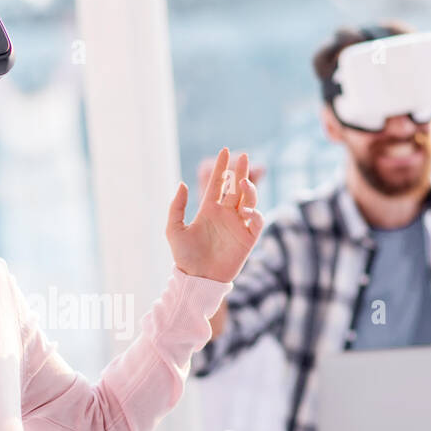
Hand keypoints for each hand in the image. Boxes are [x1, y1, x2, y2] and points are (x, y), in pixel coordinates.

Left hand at [167, 148, 263, 282]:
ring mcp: (238, 225)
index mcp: (209, 210)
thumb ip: (176, 206)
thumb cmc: (184, 257)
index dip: (221, 167)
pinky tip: (246, 210)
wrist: (197, 279)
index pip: (218, 184)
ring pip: (249, 200)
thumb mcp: (174, 229)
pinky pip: (256, 221)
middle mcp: (225, 215)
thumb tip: (182, 183)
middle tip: (243, 155)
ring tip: (243, 183)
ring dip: (249, 189)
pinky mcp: (248, 239)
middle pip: (236, 188)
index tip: (224, 151)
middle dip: (241, 171)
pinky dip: (255, 212)